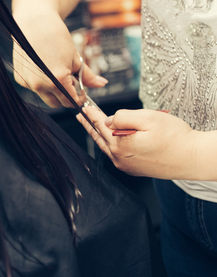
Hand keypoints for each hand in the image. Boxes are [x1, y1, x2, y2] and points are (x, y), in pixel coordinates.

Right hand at [12, 11, 106, 107]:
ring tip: (55, 72)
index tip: (81, 93)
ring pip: (44, 97)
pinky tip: (42, 68)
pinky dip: (40, 83)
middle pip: (57, 104)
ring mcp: (28, 83)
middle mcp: (40, 85)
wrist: (33, 22)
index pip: (71, 101)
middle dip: (66, 97)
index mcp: (57, 80)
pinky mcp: (19, 79)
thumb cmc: (54, 35)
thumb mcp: (75, 56)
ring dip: (53, 91)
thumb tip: (100, 84)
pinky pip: (34, 88)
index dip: (79, 98)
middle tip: (70, 82)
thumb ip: (87, 75)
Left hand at [76, 107, 203, 179]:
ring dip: (100, 135)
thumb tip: (108, 120)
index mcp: (120, 145)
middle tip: (81, 116)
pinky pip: (117, 155)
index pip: (100, 125)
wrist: (194, 158)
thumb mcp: (148, 118)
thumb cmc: (175, 138)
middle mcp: (120, 158)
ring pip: (107, 147)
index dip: (92, 114)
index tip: (84, 107)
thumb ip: (123, 117)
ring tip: (93, 126)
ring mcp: (127, 166)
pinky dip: (111, 145)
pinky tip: (111, 139)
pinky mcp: (135, 169)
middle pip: (100, 138)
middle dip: (90, 125)